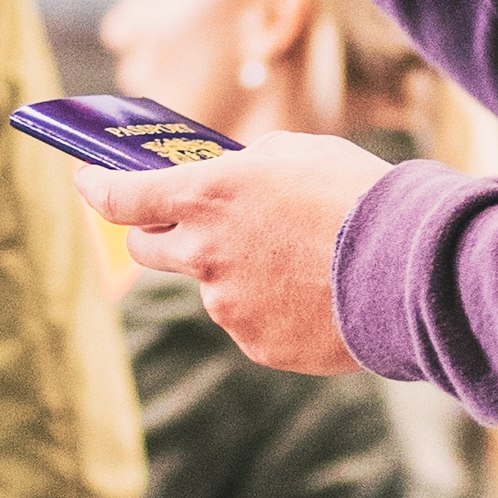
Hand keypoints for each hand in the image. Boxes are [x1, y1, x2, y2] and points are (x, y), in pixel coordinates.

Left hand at [70, 134, 388, 373]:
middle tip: (182, 225)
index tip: (87, 182)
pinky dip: (271, 307)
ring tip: (300, 260)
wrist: (409, 268)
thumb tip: (228, 179)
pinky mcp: (256, 343)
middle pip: (147, 251)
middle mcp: (204, 253)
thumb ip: (247, 168)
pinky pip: (250, 321)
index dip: (98, 189)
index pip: (123, 197)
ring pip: (211, 286)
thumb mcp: (298, 154)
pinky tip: (316, 293)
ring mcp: (227, 305)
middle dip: (156, 235)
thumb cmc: (359, 196)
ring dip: (235, 272)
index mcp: (208, 194)